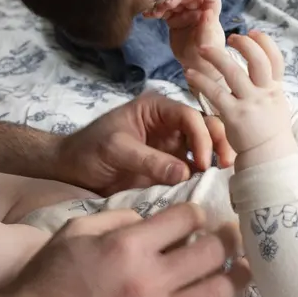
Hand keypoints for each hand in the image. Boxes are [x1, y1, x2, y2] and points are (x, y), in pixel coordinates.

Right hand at [0, 204, 251, 296]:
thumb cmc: (45, 283)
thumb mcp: (74, 232)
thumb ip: (117, 217)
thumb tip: (151, 216)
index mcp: (128, 247)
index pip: (186, 218)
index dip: (197, 213)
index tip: (198, 217)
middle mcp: (149, 281)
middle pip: (212, 252)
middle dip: (226, 239)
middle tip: (228, 237)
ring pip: (220, 293)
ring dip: (238, 278)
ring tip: (241, 269)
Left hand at [55, 93, 235, 194]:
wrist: (71, 170)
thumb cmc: (88, 150)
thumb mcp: (115, 150)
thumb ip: (148, 160)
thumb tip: (185, 173)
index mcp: (157, 109)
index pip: (189, 116)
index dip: (201, 136)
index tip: (202, 161)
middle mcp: (170, 125)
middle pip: (206, 127)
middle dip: (219, 143)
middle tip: (226, 165)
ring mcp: (173, 146)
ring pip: (206, 147)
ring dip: (217, 158)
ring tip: (224, 177)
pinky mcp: (172, 167)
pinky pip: (194, 169)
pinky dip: (205, 176)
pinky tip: (212, 187)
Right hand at [145, 0, 225, 79]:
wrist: (195, 65)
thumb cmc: (207, 56)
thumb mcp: (210, 46)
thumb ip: (208, 30)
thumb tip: (207, 12)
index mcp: (211, 13)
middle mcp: (198, 9)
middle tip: (165, 5)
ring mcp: (184, 13)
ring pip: (172, 0)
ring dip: (162, 3)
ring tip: (154, 13)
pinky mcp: (172, 18)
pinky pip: (162, 10)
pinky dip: (154, 10)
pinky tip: (147, 14)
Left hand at [184, 32, 297, 169]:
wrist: (269, 158)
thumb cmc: (269, 132)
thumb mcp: (278, 106)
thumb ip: (269, 87)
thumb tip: (261, 69)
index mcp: (276, 89)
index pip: (276, 59)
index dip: (265, 43)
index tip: (252, 33)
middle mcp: (265, 93)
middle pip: (257, 60)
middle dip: (244, 44)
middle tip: (229, 38)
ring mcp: (250, 104)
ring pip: (233, 72)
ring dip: (216, 56)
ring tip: (202, 49)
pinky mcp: (234, 115)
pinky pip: (215, 92)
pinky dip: (201, 80)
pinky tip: (189, 73)